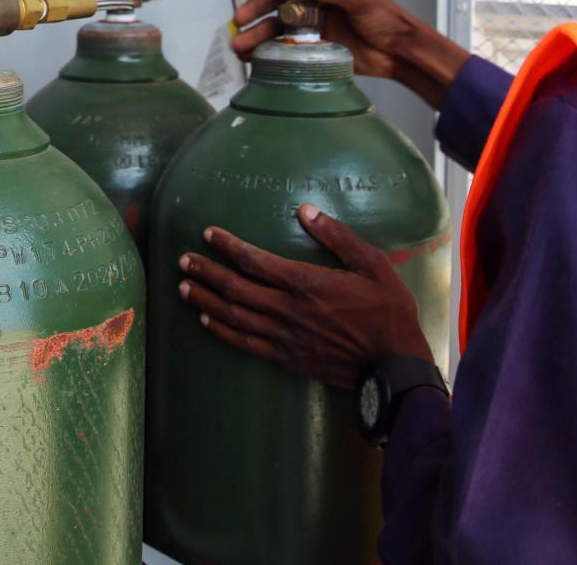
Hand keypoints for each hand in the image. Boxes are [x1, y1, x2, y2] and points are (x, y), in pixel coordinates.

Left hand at [177, 204, 433, 389]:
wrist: (394, 365)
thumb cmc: (387, 310)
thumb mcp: (371, 264)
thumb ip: (337, 236)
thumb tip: (305, 211)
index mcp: (304, 282)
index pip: (254, 260)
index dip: (227, 245)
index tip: (208, 234)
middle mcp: (287, 309)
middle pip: (235, 288)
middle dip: (205, 271)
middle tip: (183, 260)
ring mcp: (284, 336)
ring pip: (234, 316)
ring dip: (205, 299)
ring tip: (183, 287)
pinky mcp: (286, 358)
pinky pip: (245, 344)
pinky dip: (221, 331)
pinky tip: (205, 321)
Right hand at [228, 0, 470, 109]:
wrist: (397, 51)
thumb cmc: (386, 18)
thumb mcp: (361, 0)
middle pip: (273, 0)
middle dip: (254, 9)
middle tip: (240, 20)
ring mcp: (309, 22)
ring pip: (274, 25)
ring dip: (255, 34)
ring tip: (240, 46)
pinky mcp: (311, 45)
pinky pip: (283, 46)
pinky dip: (266, 51)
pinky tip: (253, 58)